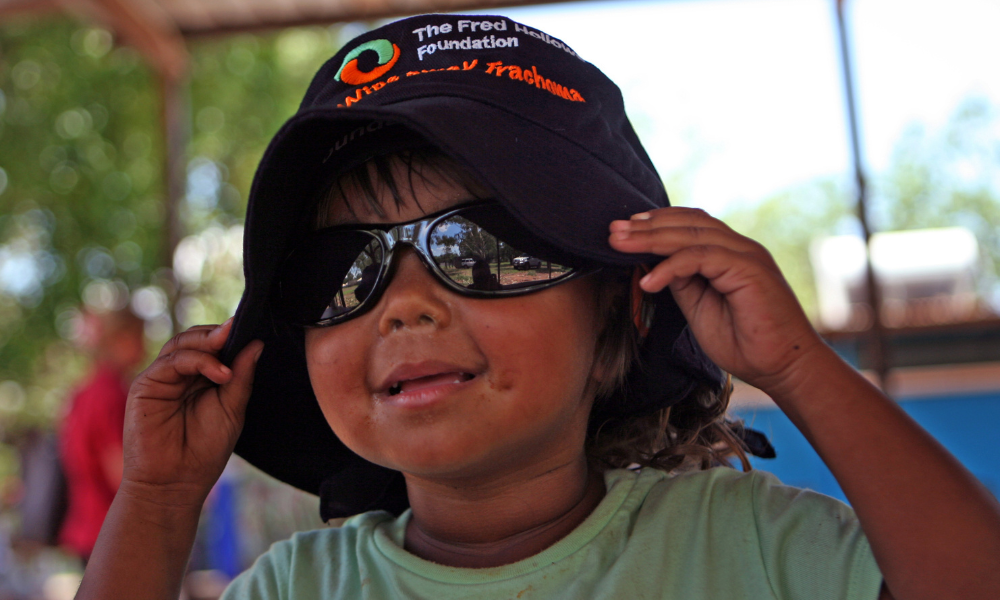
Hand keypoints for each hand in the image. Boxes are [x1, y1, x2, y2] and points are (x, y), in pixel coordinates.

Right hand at [121, 319, 263, 507]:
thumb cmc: (204, 450)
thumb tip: (257, 343)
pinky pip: (171, 361)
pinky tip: (220, 373)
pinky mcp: (146, 386)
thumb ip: (241, 375)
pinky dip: (198, 361)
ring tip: (230, 354)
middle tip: (239, 330)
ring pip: (182, 344)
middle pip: (196, 338)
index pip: (213, 345)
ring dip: (209, 343)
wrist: (176, 483)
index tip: (252, 325)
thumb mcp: (232, 408)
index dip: (230, 335)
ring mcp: (162, 378)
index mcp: (201, 378)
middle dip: (218, 334)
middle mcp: (180, 374)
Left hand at [609, 207, 824, 392]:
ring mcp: (747, 255)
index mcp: (729, 253)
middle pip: (686, 223)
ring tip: (619, 245)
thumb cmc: (745, 343)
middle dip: (645, 226)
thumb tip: (654, 264)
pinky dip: (670, 267)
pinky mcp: (750, 269)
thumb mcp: (699, 307)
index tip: (623, 230)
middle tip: (611, 231)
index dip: (655, 223)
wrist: (783, 368)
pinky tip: (648, 281)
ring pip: (692, 234)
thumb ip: (682, 282)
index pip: (689, 224)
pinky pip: (701, 257)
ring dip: (651, 239)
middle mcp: (740, 247)